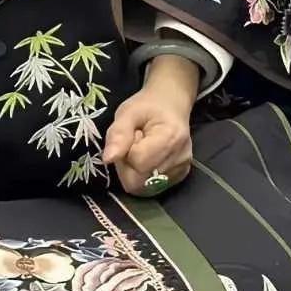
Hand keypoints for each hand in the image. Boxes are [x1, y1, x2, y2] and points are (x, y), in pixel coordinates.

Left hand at [102, 55, 196, 194]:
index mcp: (170, 138)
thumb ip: (118, 135)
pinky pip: (153, 186)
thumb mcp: (127, 112)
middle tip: (133, 145)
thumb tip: (108, 159)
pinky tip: (149, 157)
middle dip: (128, 166)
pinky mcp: (180, 176)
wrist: (171, 104)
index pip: (138, 163)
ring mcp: (182, 170)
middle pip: (140, 181)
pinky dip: (145, 174)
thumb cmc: (147, 106)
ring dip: (136, 170)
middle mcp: (180, 158)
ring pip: (144, 187)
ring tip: (142, 149)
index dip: (127, 152)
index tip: (131, 136)